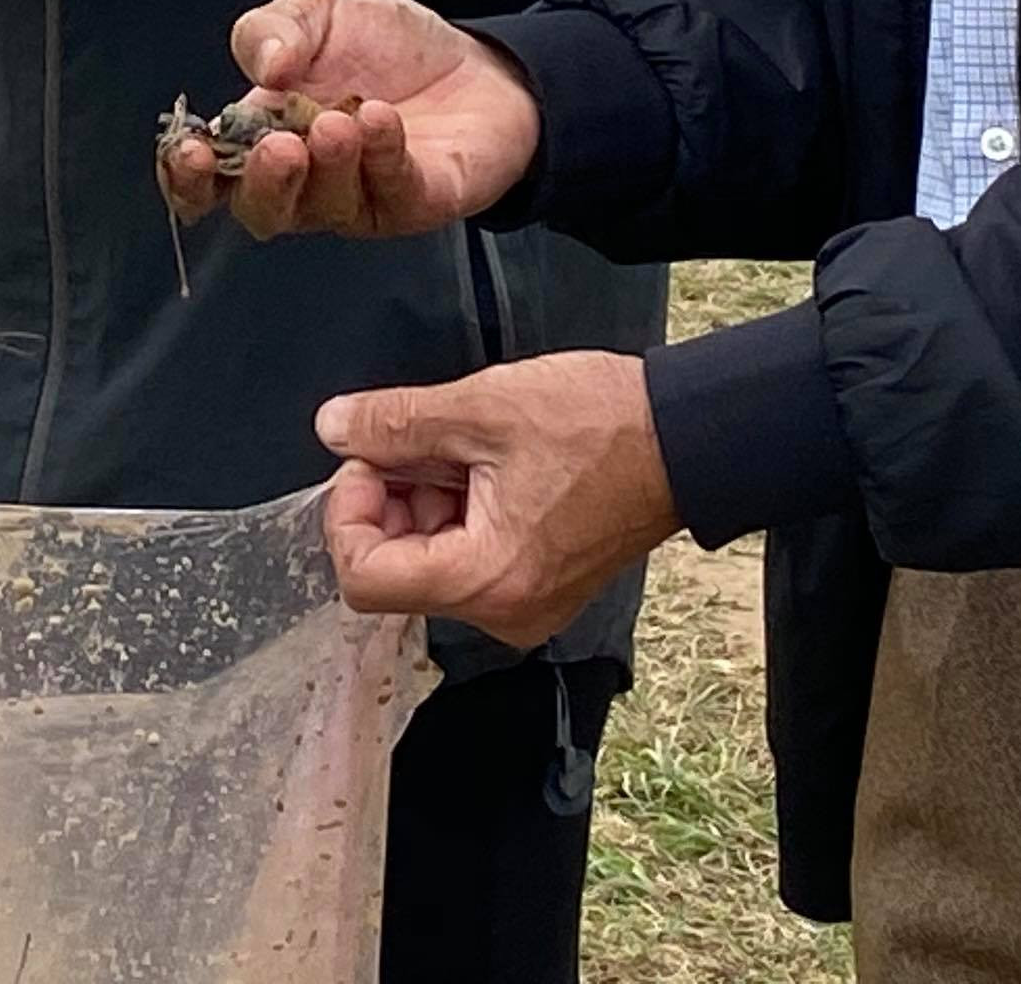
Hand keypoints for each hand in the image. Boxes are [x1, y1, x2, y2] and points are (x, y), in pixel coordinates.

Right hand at [156, 0, 540, 237]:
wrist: (477, 58)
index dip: (188, 177)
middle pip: (262, 212)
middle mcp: (306, 181)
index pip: (209, 180)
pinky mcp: (415, 201)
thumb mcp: (318, 11)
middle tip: (280, 146)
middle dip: (262, 185)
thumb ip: (274, 28)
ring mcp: (361, 198)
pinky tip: (381, 119)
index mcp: (263, 137)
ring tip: (339, 120)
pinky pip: (391, 193)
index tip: (192, 151)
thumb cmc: (385, 44)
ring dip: (328, 166)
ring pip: (326, 208)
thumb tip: (262, 68)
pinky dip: (382, 157)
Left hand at [315, 352, 677, 646]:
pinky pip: (470, 558)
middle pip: (396, 571)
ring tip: (464, 443)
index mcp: (487, 580)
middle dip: (391, 499)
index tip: (369, 457)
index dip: (349, 511)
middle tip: (420, 438)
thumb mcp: (483, 407)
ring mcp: (525, 605)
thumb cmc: (602, 425)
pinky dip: (459, 510)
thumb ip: (396, 423)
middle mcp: (504, 612)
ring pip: (431, 561)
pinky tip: (486, 462)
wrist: (686, 437)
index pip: (364, 578)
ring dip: (426, 499)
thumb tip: (334, 429)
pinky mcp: (541, 586)